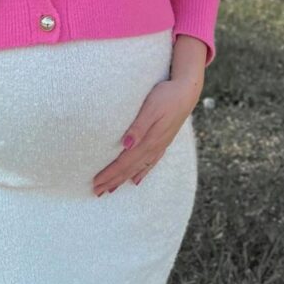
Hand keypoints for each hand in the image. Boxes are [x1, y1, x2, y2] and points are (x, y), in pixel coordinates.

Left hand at [91, 78, 200, 195]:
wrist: (188, 91)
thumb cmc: (166, 96)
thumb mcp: (151, 108)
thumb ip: (139, 127)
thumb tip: (125, 145)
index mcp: (149, 140)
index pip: (125, 162)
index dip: (110, 173)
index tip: (95, 183)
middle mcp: (154, 146)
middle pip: (130, 168)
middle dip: (113, 180)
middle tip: (97, 191)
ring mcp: (160, 145)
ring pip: (138, 168)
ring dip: (123, 179)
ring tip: (111, 189)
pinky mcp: (163, 141)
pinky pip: (150, 162)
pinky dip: (141, 172)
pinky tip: (136, 179)